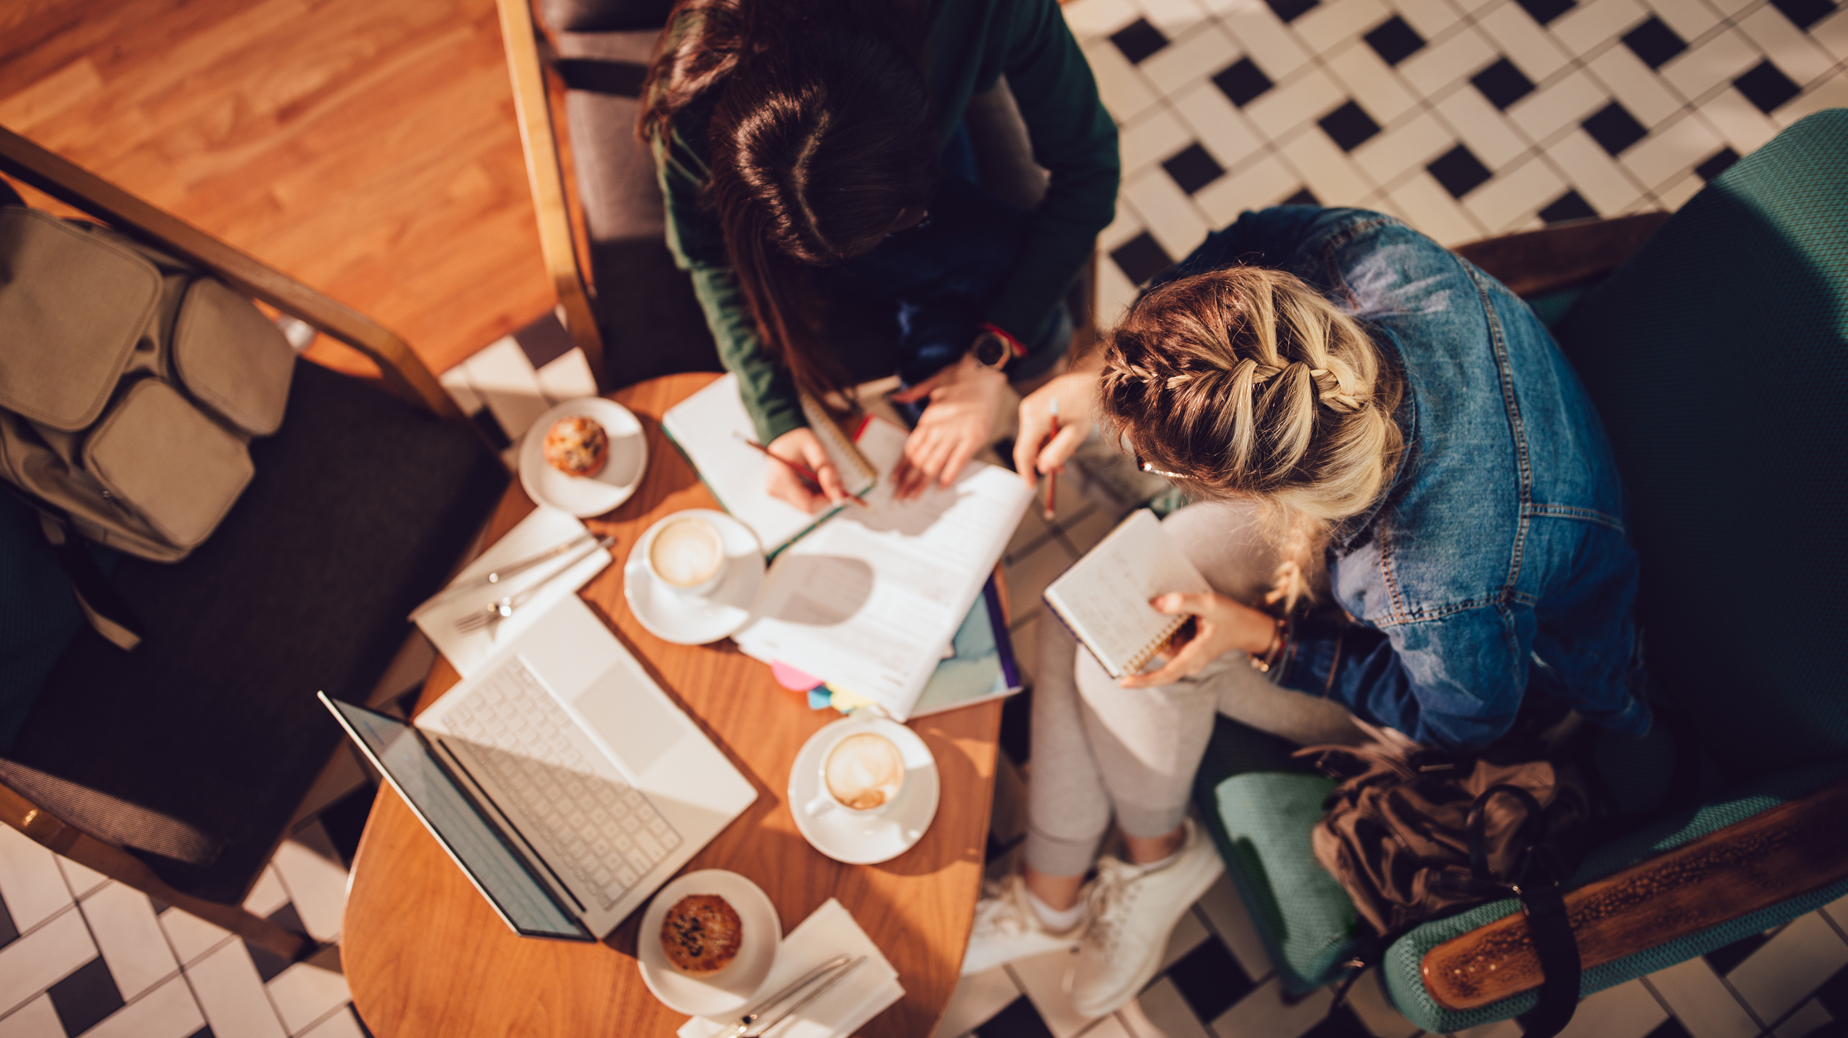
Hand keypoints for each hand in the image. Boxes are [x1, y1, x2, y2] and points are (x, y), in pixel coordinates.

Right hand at [765, 427, 846, 513]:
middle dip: (828, 498)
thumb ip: (826, 468)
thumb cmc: (795, 438)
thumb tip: (838, 492)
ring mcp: (778, 493)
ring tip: (830, 476)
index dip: (828, 502)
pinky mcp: (782, 493)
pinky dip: (816, 493)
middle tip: (841, 483)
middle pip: (809, 506)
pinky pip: (803, 499)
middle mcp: (776, 490)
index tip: (844, 494)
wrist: (780, 434)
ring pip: (808, 504)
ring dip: (823, 495)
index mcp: (780, 479)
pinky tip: (820, 479)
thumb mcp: (814, 447)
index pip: (808, 504)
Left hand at [890, 353, 1007, 498]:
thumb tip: (896, 397)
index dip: (902, 466)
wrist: (986, 368)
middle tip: (899, 497)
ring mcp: (957, 433)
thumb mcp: (933, 380)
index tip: (894, 480)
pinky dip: (949, 474)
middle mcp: (940, 427)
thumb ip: (913, 392)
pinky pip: (959, 460)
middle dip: (908, 480)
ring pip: (935, 463)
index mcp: (929, 416)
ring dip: (923, 482)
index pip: (911, 447)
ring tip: (914, 496)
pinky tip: (941, 486)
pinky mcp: (974, 436)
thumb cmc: (962, 374)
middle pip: (919, 459)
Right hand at [1013, 371, 1098, 488]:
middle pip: (1028, 445)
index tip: (1030, 486)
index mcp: (1033, 418)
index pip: (1023, 453)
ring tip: (1068, 453)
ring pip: (1034, 437)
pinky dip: (1048, 437)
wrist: (1093, 380)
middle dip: (1042, 460)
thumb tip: (1043, 468)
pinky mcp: (1036, 404)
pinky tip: (1063, 438)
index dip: (1026, 472)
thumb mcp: (1075, 433)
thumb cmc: (1087, 403)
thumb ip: (1057, 453)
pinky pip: (1037, 427)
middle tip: (1059, 470)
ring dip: (1047, 449)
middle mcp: (1027, 410)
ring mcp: (1030, 406)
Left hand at [1119, 591, 1278, 687]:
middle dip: (1138, 650)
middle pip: (1158, 660)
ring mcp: (1186, 655)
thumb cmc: (1231, 617)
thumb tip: (1154, 604)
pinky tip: (1147, 613)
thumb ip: (1183, 602)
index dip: (1144, 680)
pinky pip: (1166, 640)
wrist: (1248, 626)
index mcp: (1195, 656)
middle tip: (1114, 637)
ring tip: (1128, 615)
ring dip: (1147, 635)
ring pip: (1161, 648)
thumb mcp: (1209, 604)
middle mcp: (1188, 660)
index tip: (1123, 682)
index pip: (1166, 675)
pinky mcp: (1185, 647)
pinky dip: (1158, 629)